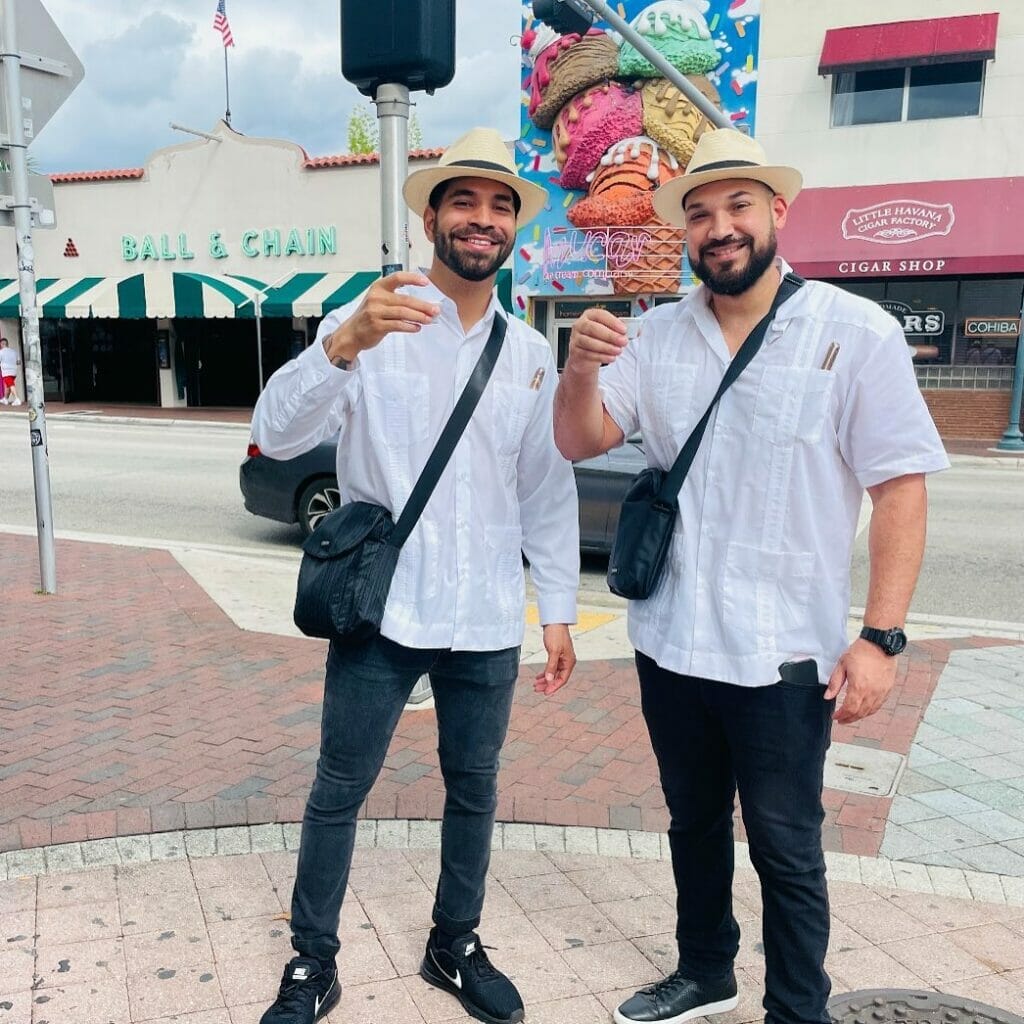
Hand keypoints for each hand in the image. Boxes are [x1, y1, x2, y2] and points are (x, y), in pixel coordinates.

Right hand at [324, 271, 438, 363]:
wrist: (352, 333)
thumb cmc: (369, 316)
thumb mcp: (378, 300)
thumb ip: (396, 299)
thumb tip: (423, 305)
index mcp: (378, 287)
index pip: (397, 278)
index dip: (413, 279)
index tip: (426, 282)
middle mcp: (376, 298)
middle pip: (405, 300)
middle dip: (423, 305)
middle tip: (435, 310)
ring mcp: (375, 312)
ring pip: (403, 313)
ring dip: (419, 317)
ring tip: (430, 320)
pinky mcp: (377, 326)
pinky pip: (398, 325)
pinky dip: (410, 326)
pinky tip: (417, 328)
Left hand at [534, 624, 576, 695]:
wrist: (554, 622)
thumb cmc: (556, 634)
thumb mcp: (553, 651)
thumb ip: (551, 666)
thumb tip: (549, 680)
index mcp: (569, 662)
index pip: (562, 679)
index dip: (554, 687)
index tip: (545, 693)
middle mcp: (567, 662)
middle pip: (557, 678)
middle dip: (547, 684)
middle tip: (537, 690)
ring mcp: (562, 659)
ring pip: (553, 674)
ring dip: (545, 680)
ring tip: (535, 685)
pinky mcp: (556, 655)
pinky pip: (551, 668)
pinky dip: (545, 673)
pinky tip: (538, 677)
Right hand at [564, 308, 628, 375]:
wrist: (585, 356)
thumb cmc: (599, 340)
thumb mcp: (609, 332)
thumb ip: (621, 330)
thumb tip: (637, 330)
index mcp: (590, 315)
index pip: (600, 315)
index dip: (612, 322)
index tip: (624, 329)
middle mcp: (580, 325)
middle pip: (593, 328)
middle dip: (610, 335)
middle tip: (623, 341)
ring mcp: (576, 338)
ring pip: (589, 342)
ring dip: (606, 347)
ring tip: (618, 350)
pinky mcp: (575, 351)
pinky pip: (588, 354)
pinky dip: (601, 356)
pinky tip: (611, 357)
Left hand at [825, 638, 898, 723]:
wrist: (880, 644)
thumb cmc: (861, 652)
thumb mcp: (842, 665)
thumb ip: (835, 683)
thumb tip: (828, 696)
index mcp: (859, 687)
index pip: (850, 709)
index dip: (842, 715)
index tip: (835, 717)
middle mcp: (872, 692)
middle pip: (860, 713)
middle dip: (849, 719)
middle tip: (842, 720)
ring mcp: (881, 692)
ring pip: (870, 711)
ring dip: (860, 716)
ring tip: (851, 716)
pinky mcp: (888, 689)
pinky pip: (879, 705)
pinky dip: (870, 710)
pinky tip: (864, 709)